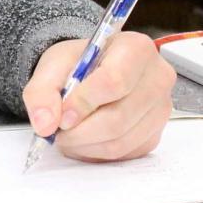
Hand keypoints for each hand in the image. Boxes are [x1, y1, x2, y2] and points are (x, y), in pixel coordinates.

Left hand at [22, 32, 175, 161]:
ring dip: (86, 144)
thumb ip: (42, 91)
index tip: (61, 116)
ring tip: (65, 136)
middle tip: (57, 132)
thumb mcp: (52, 65)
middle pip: (119, 116)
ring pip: (121, 140)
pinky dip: (97, 152)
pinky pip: (125, 153)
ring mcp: (160, 109)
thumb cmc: (77, 63)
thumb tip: (44, 124)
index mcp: (136, 48)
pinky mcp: (155, 134)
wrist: (89, 72)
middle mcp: (157, 78)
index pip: (114, 81)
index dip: (84, 103)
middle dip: (81, 130)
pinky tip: (82, 140)